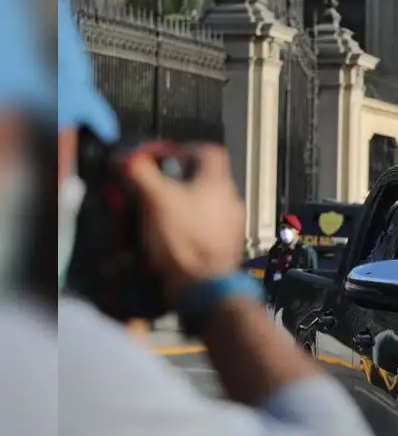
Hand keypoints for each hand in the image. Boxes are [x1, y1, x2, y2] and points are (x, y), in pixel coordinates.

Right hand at [126, 143, 244, 303]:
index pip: (210, 152)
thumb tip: (127, 158)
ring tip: (158, 209)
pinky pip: (206, 225)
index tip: (162, 157)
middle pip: (206, 177)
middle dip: (178, 177)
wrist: (204, 287)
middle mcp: (231, 200)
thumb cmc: (184, 240)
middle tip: (155, 184)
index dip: (184, 149)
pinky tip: (170, 232)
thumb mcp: (157, 200)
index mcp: (219, 184)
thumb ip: (142, 174)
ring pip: (205, 202)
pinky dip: (188, 223)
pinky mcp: (225, 245)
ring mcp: (231, 224)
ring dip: (182, 201)